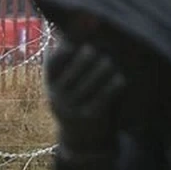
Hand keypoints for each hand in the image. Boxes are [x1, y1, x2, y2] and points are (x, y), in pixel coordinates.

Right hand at [45, 37, 125, 153]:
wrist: (81, 140)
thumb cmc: (76, 101)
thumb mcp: (66, 85)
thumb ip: (70, 61)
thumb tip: (78, 29)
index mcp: (50, 86)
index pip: (54, 62)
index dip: (65, 49)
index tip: (77, 42)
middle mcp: (57, 97)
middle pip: (75, 69)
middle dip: (88, 57)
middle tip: (98, 50)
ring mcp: (72, 108)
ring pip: (91, 81)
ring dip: (103, 68)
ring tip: (111, 63)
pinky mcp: (89, 118)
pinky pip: (103, 96)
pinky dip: (113, 85)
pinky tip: (120, 78)